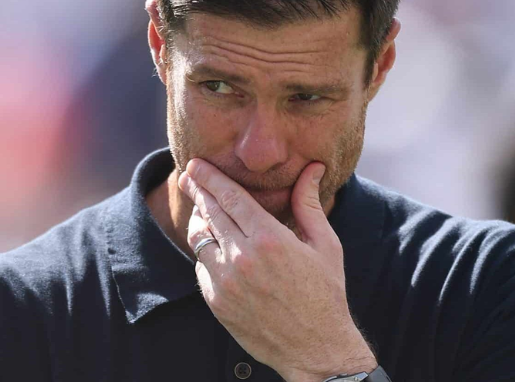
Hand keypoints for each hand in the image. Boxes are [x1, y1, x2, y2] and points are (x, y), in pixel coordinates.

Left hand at [180, 159, 376, 381]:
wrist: (315, 349)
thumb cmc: (326, 293)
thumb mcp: (325, 244)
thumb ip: (308, 203)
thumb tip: (313, 168)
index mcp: (270, 239)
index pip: (230, 197)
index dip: (210, 177)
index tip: (196, 164)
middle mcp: (242, 258)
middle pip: (210, 213)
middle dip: (197, 190)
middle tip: (188, 175)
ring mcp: (225, 282)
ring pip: (199, 239)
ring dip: (199, 220)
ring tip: (202, 210)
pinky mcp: (217, 302)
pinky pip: (202, 267)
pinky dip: (206, 252)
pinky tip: (215, 247)